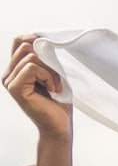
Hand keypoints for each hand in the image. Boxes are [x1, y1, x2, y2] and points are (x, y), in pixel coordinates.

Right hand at [4, 36, 72, 165]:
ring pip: (30, 56)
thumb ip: (44, 57)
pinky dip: (47, 76)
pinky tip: (51, 89)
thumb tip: (40, 38)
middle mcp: (8, 74)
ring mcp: (9, 81)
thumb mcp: (52, 73)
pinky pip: (31, 67)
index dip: (35, 41)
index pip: (19, 41)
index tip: (51, 55)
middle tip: (55, 79)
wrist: (60, 128)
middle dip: (46, 59)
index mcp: (15, 69)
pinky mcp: (15, 88)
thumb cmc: (58, 104)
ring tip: (54, 86)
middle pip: (25, 46)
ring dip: (49, 70)